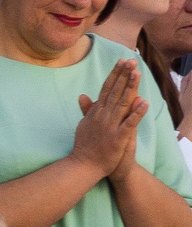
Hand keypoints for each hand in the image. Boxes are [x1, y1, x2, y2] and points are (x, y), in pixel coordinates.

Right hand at [71, 62, 148, 178]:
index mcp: (96, 112)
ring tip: (137, 74)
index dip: (115, 74)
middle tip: (130, 61)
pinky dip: (136, 113)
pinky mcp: (118, 137)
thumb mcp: (84, 124)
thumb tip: (83, 95)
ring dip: (130, 88)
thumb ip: (87, 109)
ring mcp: (110, 126)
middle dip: (123, 75)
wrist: (84, 165)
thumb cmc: (85, 146)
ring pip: (122, 103)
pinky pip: (129, 123)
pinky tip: (144, 103)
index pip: (107, 88)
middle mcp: (103, 116)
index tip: (122, 62)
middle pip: (115, 92)